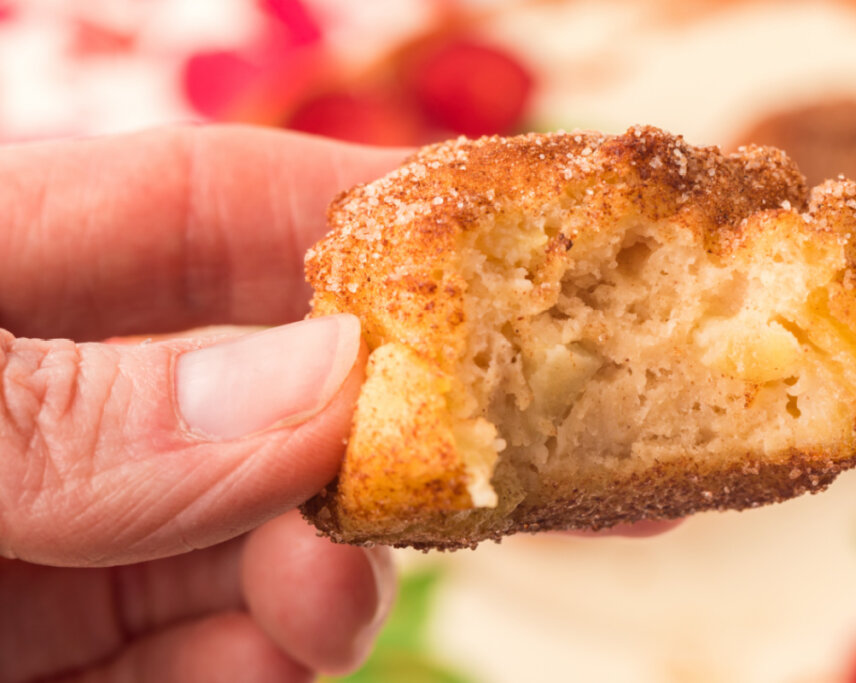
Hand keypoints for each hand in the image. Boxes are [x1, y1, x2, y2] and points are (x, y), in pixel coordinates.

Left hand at [0, 125, 407, 681]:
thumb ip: (81, 406)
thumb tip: (324, 378)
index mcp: (0, 275)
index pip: (203, 209)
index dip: (349, 213)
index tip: (480, 248)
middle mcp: (51, 400)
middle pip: (263, 382)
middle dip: (360, 428)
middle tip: (426, 471)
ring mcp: (59, 531)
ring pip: (254, 530)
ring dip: (324, 566)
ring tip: (327, 601)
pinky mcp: (61, 653)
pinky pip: (202, 651)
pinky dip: (257, 661)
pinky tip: (272, 663)